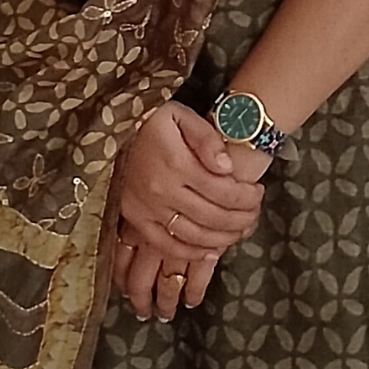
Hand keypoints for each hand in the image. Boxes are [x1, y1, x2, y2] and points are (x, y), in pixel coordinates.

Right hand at [113, 102, 269, 318]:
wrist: (111, 126)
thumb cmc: (152, 119)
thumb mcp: (182, 116)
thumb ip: (207, 139)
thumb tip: (227, 167)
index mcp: (177, 163)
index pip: (224, 192)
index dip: (248, 197)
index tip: (258, 192)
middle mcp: (162, 190)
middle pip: (213, 217)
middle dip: (241, 219)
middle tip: (254, 213)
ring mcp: (146, 208)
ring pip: (194, 236)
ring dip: (222, 238)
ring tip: (239, 230)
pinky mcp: (135, 218)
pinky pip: (166, 245)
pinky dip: (191, 253)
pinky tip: (210, 251)